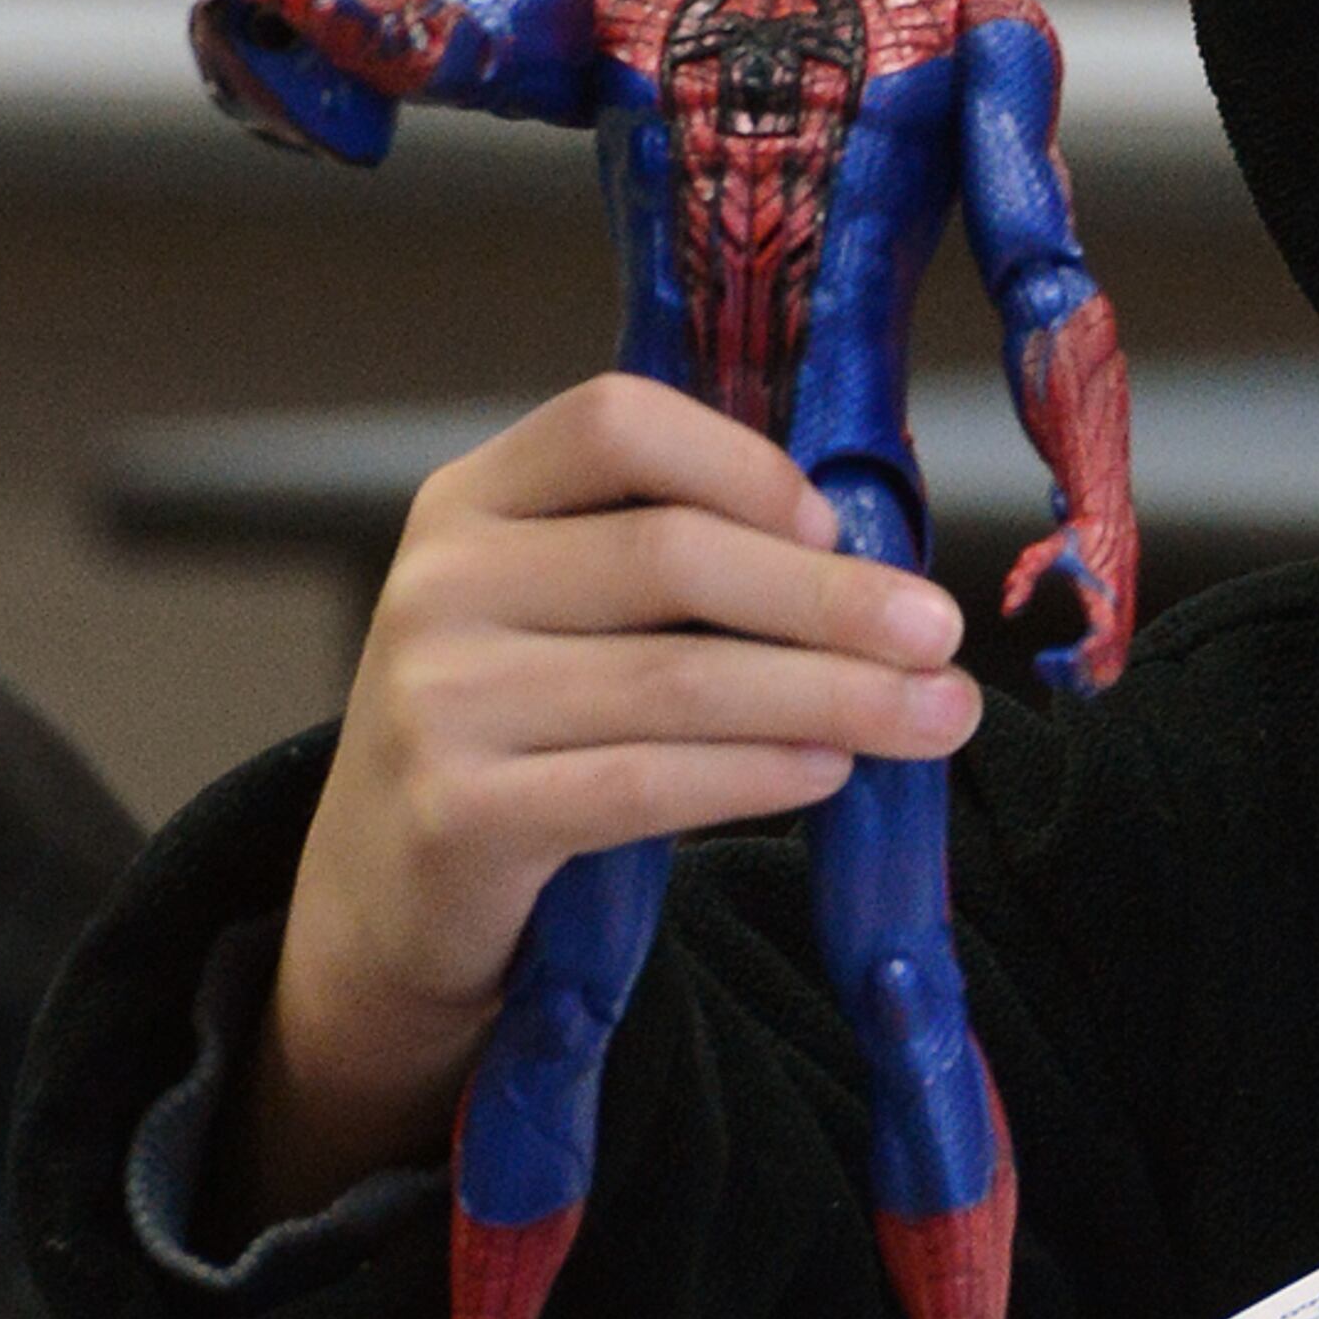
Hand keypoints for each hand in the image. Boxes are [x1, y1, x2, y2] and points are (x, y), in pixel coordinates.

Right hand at [242, 376, 983, 1224]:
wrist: (379, 895)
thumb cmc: (513, 724)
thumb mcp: (549, 608)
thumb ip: (662, 558)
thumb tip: (869, 558)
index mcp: (469, 499)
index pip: (615, 424)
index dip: (741, 463)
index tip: (837, 520)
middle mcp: (440, 583)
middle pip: (672, 555)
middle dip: (830, 595)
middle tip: (940, 633)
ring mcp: (438, 700)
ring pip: (678, 678)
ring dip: (832, 694)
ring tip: (933, 715)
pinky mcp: (459, 815)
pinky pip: (644, 783)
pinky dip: (757, 773)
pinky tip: (832, 769)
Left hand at [1000, 518, 1131, 697]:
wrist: (1109, 516)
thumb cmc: (1078, 534)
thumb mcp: (1044, 552)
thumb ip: (1025, 577)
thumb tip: (1008, 609)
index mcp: (1105, 594)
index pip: (1103, 637)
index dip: (1083, 659)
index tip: (1053, 662)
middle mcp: (1120, 609)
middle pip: (1112, 663)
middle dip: (1080, 678)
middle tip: (1049, 671)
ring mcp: (1126, 616)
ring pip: (1117, 665)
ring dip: (1088, 677)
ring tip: (1058, 671)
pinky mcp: (1125, 618)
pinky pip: (1117, 655)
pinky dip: (1097, 667)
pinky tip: (1071, 661)